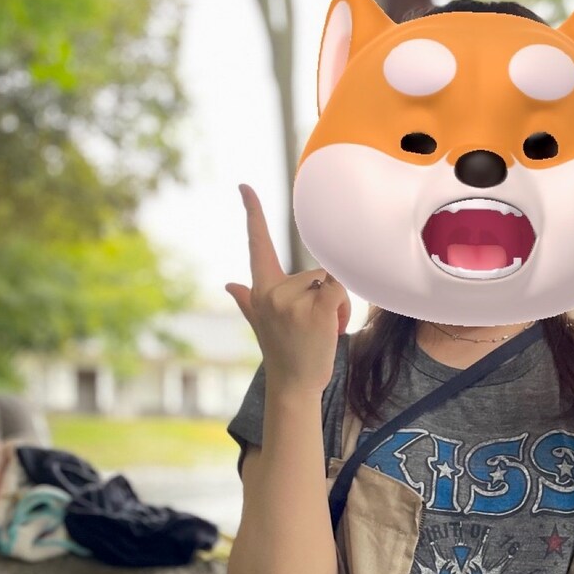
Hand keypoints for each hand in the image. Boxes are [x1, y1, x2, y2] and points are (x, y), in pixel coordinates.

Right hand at [225, 184, 351, 393]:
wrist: (292, 387)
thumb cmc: (283, 355)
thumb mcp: (259, 324)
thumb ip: (246, 300)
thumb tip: (229, 284)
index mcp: (261, 290)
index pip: (257, 244)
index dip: (252, 213)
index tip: (244, 187)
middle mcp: (273, 291)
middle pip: (315, 271)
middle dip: (325, 296)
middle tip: (315, 327)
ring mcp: (293, 301)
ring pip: (331, 283)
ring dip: (337, 306)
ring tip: (323, 332)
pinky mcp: (316, 310)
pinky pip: (339, 289)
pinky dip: (344, 304)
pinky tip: (335, 326)